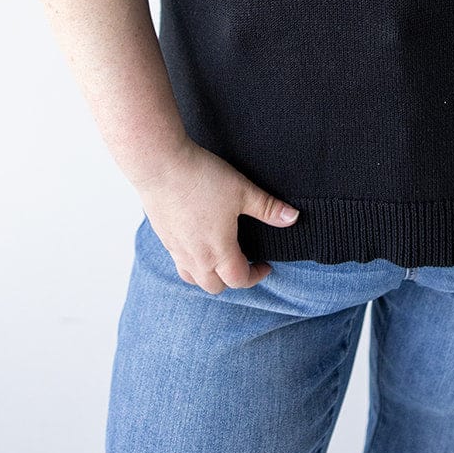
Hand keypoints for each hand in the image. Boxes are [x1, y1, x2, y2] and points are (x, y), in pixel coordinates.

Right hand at [135, 141, 299, 292]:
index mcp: (218, 251)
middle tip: (244, 262)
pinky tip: (197, 240)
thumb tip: (293, 218)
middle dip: (233, 279)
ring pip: (193, 278)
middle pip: (215, 287)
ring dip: (209, 275)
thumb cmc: (201, 178)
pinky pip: (179, 261)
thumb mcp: (242, 191)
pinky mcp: (163, 237)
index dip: (256, 276)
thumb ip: (268, 208)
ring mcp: (175, 249)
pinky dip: (191, 261)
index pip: (239, 280)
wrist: (159, 165)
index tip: (265, 265)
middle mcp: (195, 258)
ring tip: (220, 256)